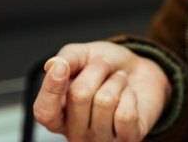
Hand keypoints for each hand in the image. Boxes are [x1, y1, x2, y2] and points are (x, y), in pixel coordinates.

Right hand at [33, 41, 171, 141]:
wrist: (142, 73)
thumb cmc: (109, 69)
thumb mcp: (85, 55)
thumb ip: (66, 58)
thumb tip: (53, 65)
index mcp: (59, 113)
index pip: (45, 112)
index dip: (51, 89)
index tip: (62, 67)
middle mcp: (76, 132)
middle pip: (79, 96)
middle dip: (98, 70)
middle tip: (106, 68)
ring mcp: (101, 139)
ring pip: (105, 101)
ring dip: (117, 81)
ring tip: (119, 82)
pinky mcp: (126, 140)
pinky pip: (125, 114)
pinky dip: (130, 95)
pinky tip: (129, 97)